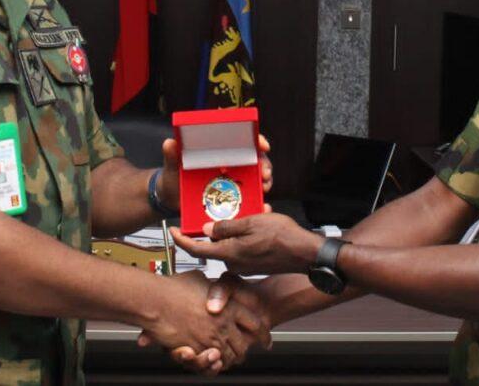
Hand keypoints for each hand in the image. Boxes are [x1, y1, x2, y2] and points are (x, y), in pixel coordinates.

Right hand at [138, 271, 270, 373]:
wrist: (154, 298)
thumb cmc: (175, 286)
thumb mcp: (202, 280)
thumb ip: (212, 288)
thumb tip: (214, 289)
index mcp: (229, 306)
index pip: (255, 324)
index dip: (262, 333)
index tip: (265, 339)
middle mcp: (223, 324)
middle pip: (244, 344)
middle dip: (244, 349)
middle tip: (243, 350)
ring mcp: (210, 338)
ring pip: (229, 357)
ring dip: (228, 359)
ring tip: (226, 356)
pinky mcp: (196, 350)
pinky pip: (211, 364)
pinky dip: (212, 365)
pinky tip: (210, 359)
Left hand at [157, 134, 273, 213]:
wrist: (170, 201)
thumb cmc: (173, 178)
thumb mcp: (172, 166)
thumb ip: (171, 155)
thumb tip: (170, 143)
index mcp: (219, 151)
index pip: (243, 140)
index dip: (256, 140)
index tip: (262, 144)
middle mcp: (230, 164)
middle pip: (255, 159)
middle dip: (264, 164)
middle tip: (264, 172)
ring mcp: (233, 181)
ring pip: (256, 178)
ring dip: (265, 181)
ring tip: (264, 187)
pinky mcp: (233, 198)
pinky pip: (249, 199)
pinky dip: (258, 202)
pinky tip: (262, 206)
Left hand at [170, 213, 322, 275]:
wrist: (306, 254)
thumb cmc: (282, 237)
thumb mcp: (251, 223)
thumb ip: (227, 227)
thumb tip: (207, 230)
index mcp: (229, 253)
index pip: (196, 249)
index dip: (181, 240)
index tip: (172, 231)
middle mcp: (234, 263)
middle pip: (213, 246)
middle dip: (212, 230)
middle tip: (215, 212)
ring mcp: (245, 266)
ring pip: (229, 246)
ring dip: (232, 231)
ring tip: (245, 214)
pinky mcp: (255, 265)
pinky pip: (241, 249)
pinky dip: (243, 237)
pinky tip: (256, 224)